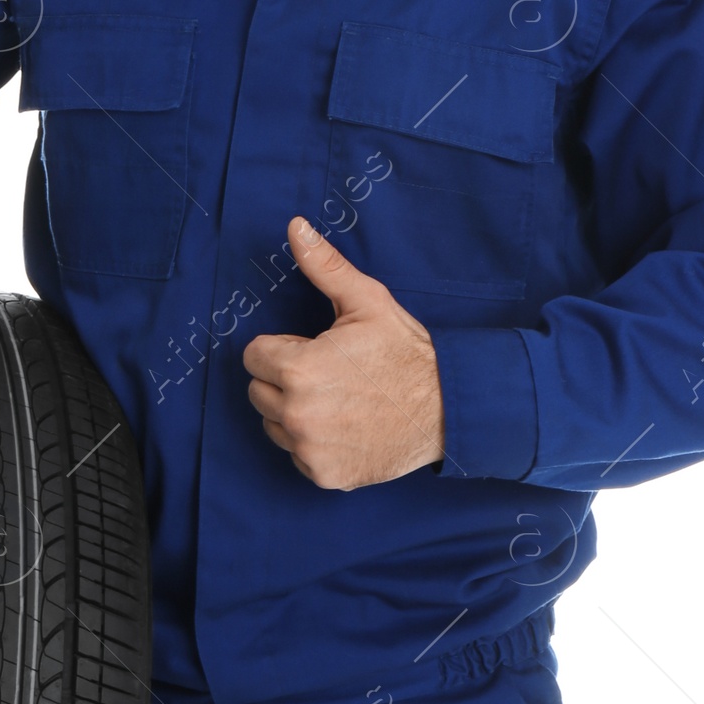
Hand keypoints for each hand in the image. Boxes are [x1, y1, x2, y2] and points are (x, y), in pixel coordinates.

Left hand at [241, 216, 444, 487]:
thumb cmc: (406, 353)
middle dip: (284, 380)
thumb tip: (295, 227)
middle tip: (329, 375)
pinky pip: (298, 456)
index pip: (254, 356)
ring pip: (275, 426)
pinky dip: (315, 445)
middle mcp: (296, 414)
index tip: (313, 350)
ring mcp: (309, 449)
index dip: (282, 348)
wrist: (449, 409)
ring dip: (295, 414)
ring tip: (338, 401)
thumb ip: (324, 267)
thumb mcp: (367, 302)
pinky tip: (347, 428)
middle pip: (259, 392)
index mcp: (298, 368)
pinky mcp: (324, 476)